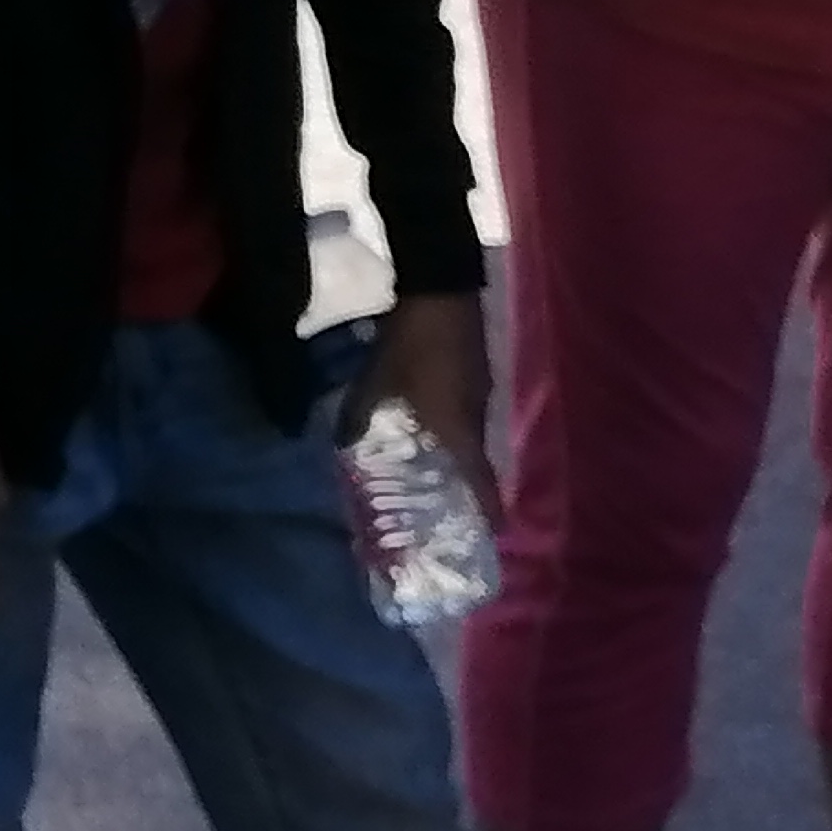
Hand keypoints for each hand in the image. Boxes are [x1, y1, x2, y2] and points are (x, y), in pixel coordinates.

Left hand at [352, 292, 499, 513]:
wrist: (440, 292)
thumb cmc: (408, 348)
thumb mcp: (374, 386)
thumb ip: (359, 422)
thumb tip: (342, 450)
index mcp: (460, 430)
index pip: (482, 482)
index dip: (486, 511)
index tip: (490, 538)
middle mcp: (477, 420)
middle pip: (478, 466)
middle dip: (468, 493)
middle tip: (450, 515)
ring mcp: (481, 396)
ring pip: (472, 441)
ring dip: (460, 462)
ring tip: (438, 480)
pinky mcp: (477, 378)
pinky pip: (468, 418)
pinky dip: (454, 434)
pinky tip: (433, 436)